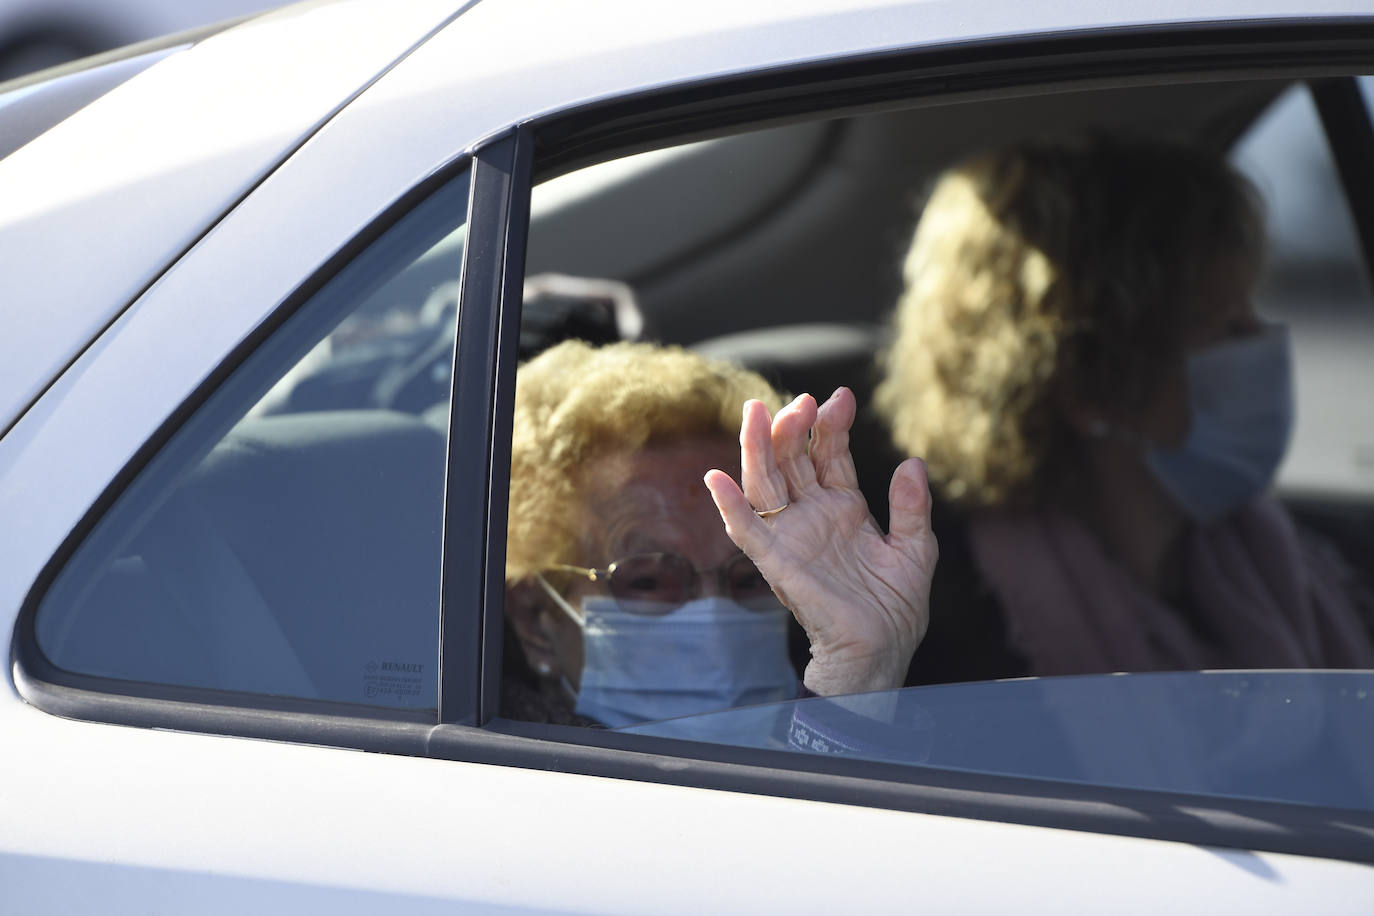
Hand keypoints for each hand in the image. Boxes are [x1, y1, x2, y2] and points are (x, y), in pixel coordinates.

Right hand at [704, 388, 937, 696]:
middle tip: (803, 401)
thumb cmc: (895, 605)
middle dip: (794, 428)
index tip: (841, 398)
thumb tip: (912, 462)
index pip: (829, 454)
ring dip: (757, 449)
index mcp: (843, 506)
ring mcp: (791, 536)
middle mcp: (812, 514)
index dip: (832, 426)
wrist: (879, 651)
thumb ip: (911, 506)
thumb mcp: (914, 548)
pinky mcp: (777, 563)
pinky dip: (729, 507)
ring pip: (765, 483)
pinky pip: (747, 532)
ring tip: (756, 412)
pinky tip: (715, 478)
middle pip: (791, 460)